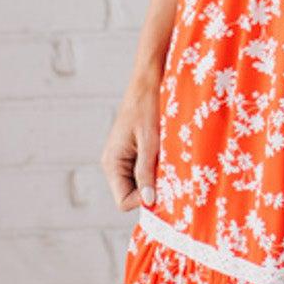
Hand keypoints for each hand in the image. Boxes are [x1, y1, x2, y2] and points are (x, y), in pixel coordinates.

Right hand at [101, 72, 161, 211]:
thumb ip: (146, 171)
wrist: (149, 82)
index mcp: (112, 164)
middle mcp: (114, 165)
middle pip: (133, 196)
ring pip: (142, 186)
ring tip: (169, 163)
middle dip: (152, 191)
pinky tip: (168, 157)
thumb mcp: (150, 141)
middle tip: (171, 176)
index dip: (144, 201)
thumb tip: (148, 201)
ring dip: (157, 180)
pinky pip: (146, 173)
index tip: (164, 189)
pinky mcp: (135, 154)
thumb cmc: (148, 107)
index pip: (123, 201)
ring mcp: (124, 160)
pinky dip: (158, 171)